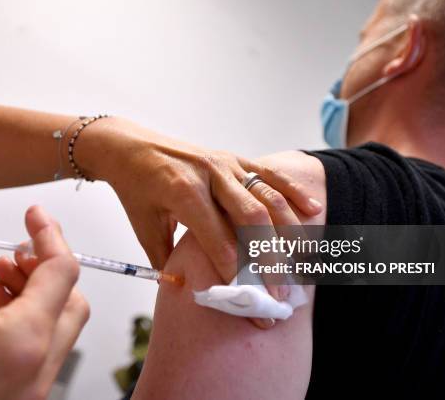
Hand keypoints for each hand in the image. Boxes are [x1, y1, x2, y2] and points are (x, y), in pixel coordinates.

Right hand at [0, 199, 87, 399]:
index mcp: (18, 347)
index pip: (62, 274)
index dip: (49, 236)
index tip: (35, 217)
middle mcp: (32, 379)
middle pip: (71, 305)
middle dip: (47, 269)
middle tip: (17, 249)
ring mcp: (24, 399)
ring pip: (56, 332)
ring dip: (36, 296)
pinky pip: (37, 357)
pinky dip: (26, 325)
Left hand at [75, 118, 321, 307]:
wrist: (130, 146)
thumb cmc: (136, 189)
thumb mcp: (144, 226)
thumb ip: (165, 259)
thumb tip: (186, 288)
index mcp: (183, 192)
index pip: (218, 238)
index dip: (237, 269)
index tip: (252, 298)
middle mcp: (209, 174)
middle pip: (251, 219)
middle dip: (270, 260)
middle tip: (282, 293)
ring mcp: (226, 163)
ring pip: (267, 197)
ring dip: (289, 232)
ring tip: (303, 262)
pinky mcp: (234, 157)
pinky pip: (269, 174)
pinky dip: (293, 191)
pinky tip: (314, 210)